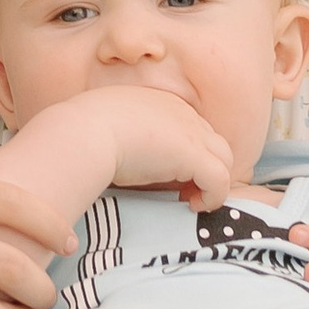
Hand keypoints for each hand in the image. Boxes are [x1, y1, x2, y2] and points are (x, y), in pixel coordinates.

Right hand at [70, 86, 233, 206]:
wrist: (84, 132)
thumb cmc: (85, 132)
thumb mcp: (110, 125)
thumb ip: (127, 135)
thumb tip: (122, 155)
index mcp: (162, 103)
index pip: (192, 128)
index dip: (188, 155)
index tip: (172, 177)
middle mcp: (183, 113)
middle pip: (214, 142)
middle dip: (206, 168)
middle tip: (185, 191)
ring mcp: (191, 133)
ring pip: (225, 159)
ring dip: (213, 183)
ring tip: (190, 200)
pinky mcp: (193, 155)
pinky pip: (221, 179)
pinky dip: (214, 197)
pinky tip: (192, 205)